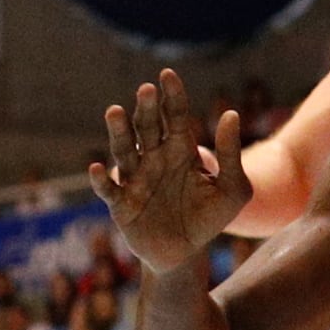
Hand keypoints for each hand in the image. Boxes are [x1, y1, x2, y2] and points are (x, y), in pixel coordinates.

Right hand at [90, 68, 252, 276]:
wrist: (188, 253)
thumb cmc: (209, 218)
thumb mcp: (232, 189)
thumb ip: (231, 154)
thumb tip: (232, 113)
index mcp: (179, 149)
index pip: (174, 116)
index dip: (171, 96)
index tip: (167, 75)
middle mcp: (153, 158)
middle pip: (146, 127)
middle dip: (145, 108)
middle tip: (146, 89)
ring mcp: (135, 178)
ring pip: (123, 150)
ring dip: (118, 132)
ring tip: (115, 112)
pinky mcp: (121, 203)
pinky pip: (109, 189)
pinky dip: (101, 180)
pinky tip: (97, 168)